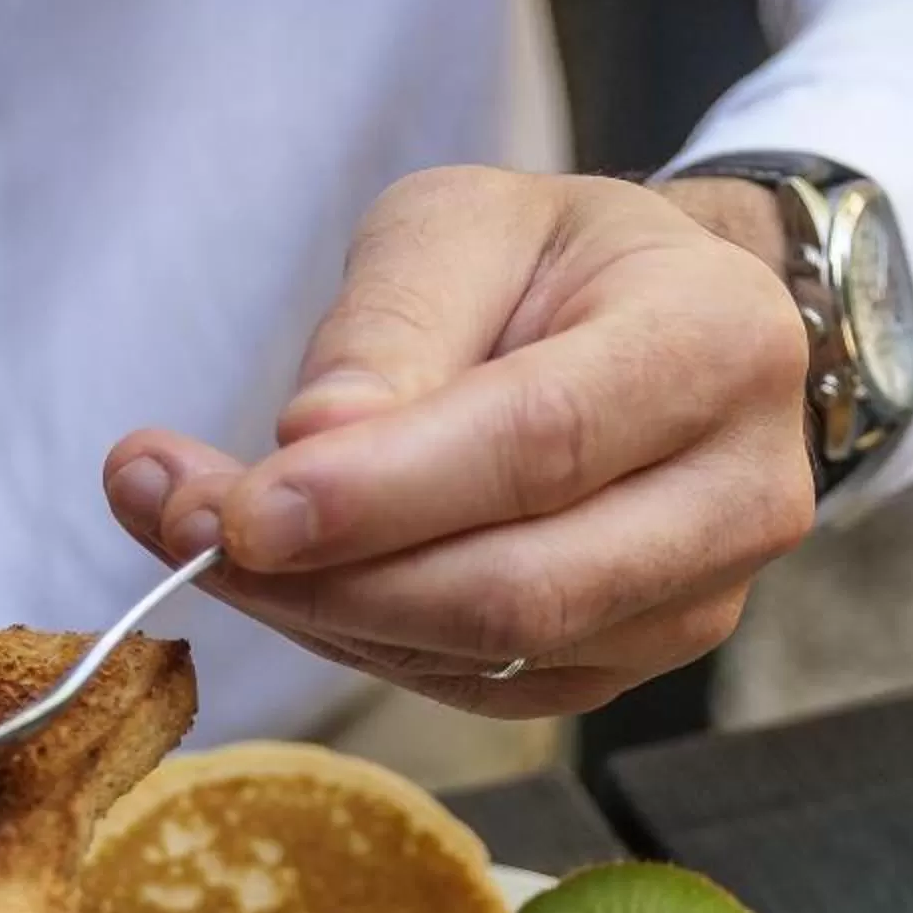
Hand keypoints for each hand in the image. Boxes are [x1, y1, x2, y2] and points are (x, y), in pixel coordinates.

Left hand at [103, 166, 812, 716]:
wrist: (667, 326)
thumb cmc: (560, 264)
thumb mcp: (466, 223)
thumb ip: (391, 324)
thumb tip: (311, 449)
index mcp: (714, 345)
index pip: (542, 445)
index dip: (383, 494)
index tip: (242, 508)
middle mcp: (737, 495)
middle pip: (519, 588)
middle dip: (326, 578)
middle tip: (175, 524)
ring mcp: (695, 603)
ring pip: (488, 657)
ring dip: (319, 613)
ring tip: (193, 529)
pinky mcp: (629, 668)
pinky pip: (477, 688)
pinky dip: (360, 639)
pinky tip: (287, 575)